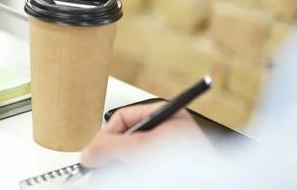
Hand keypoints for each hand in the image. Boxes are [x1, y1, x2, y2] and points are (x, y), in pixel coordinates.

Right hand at [80, 102, 211, 166]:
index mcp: (165, 114)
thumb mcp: (141, 149)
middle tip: (100, 167)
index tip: (94, 153)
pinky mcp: (166, 168)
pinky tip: (127, 179)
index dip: (105, 135)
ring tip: (115, 175)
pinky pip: (137, 166)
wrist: (207, 185)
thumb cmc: (188, 165)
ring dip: (118, 165)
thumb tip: (89, 152)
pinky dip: (129, 173)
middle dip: (111, 153)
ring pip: (129, 154)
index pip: (123, 117)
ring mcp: (166, 150)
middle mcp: (166, 130)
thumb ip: (110, 147)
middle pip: (124, 137)